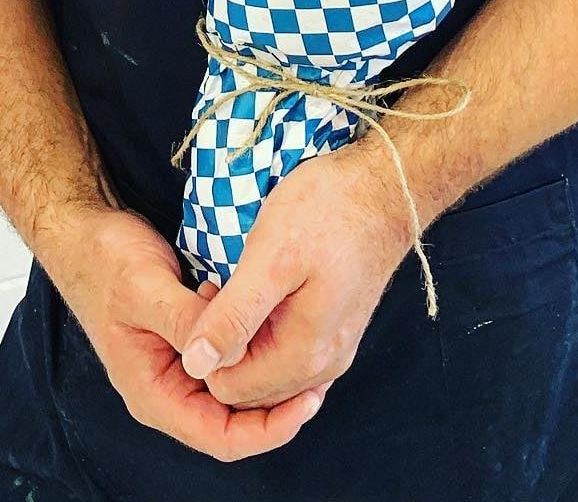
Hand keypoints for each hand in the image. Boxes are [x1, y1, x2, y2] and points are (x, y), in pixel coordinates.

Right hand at [38, 203, 325, 460]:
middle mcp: (167, 389)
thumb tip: (230, 352)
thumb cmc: (105, 261)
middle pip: (234, 421)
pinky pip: (228, 358)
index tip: (306, 402)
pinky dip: (251, 344)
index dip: (269, 429)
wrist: (85, 233)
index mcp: (153, 393)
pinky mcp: (186, 342)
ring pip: (234, 389)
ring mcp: (177, 367)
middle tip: (317, 374)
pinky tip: (268, 315)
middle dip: (277, 402)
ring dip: (266, 372)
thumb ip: (188, 322)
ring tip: (300, 343)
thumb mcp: (147, 288)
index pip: (221, 438)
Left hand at [178, 141, 414, 409]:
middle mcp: (323, 368)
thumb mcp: (269, 258)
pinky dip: (265, 335)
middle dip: (223, 347)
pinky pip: (288, 356)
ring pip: (267, 373)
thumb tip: (194, 364)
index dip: (204, 347)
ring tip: (236, 285)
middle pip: (249, 387)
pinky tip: (261, 295)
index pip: (228, 388)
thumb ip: (234, 316)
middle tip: (218, 287)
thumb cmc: (325, 212)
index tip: (207, 296)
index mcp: (303, 356)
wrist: (383, 189)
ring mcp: (334, 353)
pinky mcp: (338, 334)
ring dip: (243, 340)